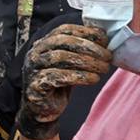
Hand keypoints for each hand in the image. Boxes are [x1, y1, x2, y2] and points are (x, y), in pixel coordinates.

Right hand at [18, 25, 110, 139]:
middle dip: (89, 47)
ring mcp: (32, 69)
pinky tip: (93, 79)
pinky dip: (79, 77)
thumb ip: (80, 49)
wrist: (44, 109)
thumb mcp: (71, 63)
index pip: (63, 30)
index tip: (105, 41)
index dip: (86, 32)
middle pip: (62, 41)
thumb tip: (105, 39)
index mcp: (43, 44)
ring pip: (60, 57)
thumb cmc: (60, 83)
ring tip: (103, 69)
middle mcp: (35, 54)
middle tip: (107, 57)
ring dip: (87, 62)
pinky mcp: (35, 86)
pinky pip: (57, 77)